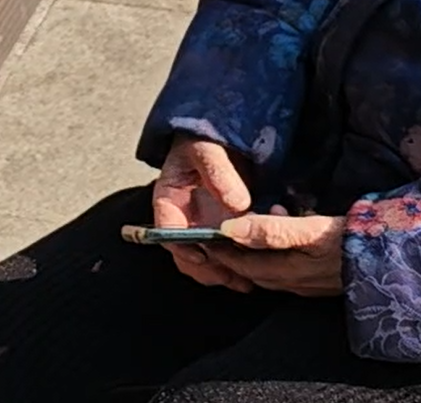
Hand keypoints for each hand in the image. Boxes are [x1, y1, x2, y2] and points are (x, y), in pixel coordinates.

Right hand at [152, 136, 252, 291]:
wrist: (218, 138)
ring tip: (246, 282)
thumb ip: (219, 173)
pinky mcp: (219, 233)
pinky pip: (223, 257)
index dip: (181, 245)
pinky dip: (235, 267)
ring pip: (204, 262)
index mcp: (168, 200)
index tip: (202, 255)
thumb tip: (237, 205)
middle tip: (233, 277)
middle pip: (185, 255)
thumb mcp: (208, 149)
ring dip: (222, 274)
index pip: (166, 230)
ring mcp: (200, 229)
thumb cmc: (205, 141)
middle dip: (207, 270)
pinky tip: (254, 271)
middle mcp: (181, 220)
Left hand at [204, 207, 345, 297]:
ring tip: (257, 221)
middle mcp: (293, 284)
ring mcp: (309, 284)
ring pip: (271, 269)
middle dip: (233, 253)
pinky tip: (287, 232)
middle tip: (219, 232)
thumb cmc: (353, 242)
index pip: (239, 264)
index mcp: (285, 273)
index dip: (218, 251)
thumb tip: (230, 228)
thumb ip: (271, 230)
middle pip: (252, 270)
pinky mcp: (323, 279)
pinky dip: (278, 251)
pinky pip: (289, 268)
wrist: (397, 259)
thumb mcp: (310, 231)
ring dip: (257, 250)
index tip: (198, 237)